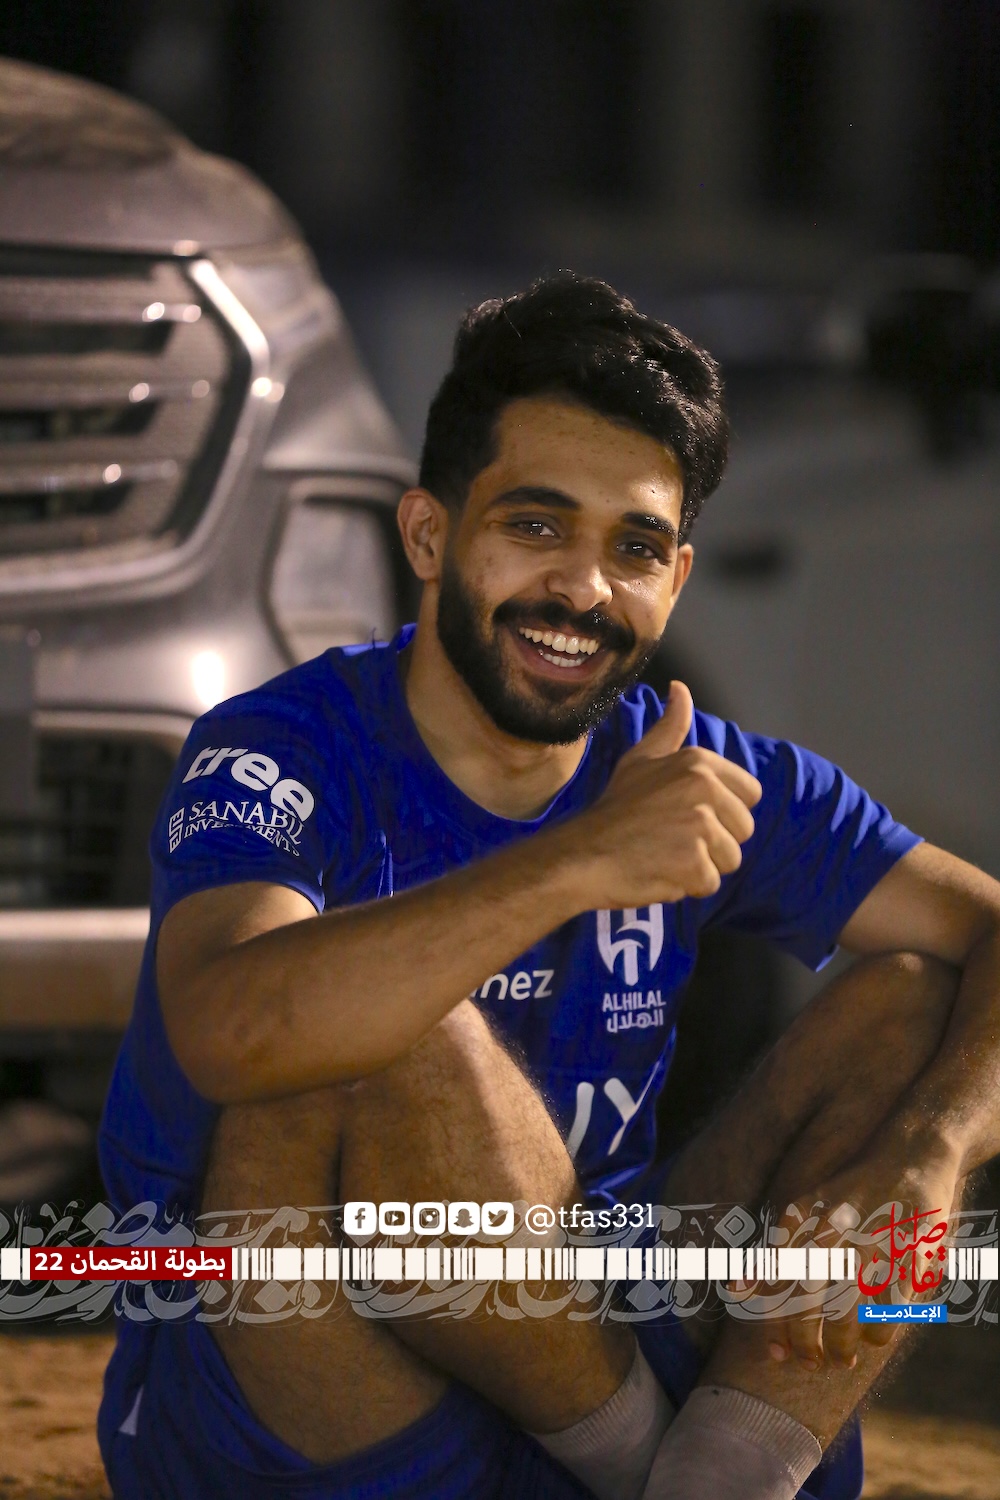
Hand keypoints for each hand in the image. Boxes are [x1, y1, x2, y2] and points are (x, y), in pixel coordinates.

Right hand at [575, 681, 761, 909]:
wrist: (584, 853)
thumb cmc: (616, 807)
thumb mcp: (642, 759)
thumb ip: (670, 726)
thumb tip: (681, 687)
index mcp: (699, 763)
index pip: (749, 794)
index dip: (724, 810)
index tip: (689, 815)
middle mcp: (705, 790)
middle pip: (744, 830)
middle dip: (715, 842)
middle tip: (673, 838)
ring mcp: (701, 827)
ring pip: (730, 859)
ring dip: (702, 865)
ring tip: (667, 855)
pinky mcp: (695, 863)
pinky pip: (710, 883)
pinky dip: (688, 885)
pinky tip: (661, 871)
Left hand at [763, 1150, 960, 1370]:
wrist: (907, 1156)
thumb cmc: (848, 1193)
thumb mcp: (803, 1209)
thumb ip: (772, 1249)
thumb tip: (735, 1288)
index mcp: (801, 1218)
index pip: (776, 1282)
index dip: (774, 1325)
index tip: (777, 1355)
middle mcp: (831, 1230)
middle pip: (810, 1304)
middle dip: (807, 1344)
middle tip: (812, 1364)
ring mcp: (870, 1243)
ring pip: (848, 1315)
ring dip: (843, 1347)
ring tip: (842, 1359)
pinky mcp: (907, 1256)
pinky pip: (889, 1311)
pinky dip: (879, 1333)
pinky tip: (874, 1337)